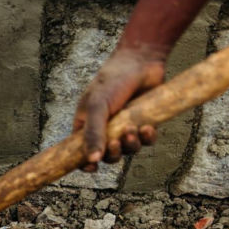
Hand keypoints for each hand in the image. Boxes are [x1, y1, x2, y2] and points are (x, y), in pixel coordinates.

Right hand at [73, 47, 165, 171]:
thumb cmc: (112, 81)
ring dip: (131, 146)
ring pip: (128, 151)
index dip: (86, 164)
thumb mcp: (97, 107)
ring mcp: (125, 127)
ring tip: (133, 131)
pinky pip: (146, 141)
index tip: (92, 168)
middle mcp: (105, 129)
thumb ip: (93, 134)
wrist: (141, 61)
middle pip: (108, 156)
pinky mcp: (144, 123)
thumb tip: (92, 161)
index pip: (82, 152)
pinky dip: (147, 138)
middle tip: (117, 143)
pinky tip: (147, 128)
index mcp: (87, 126)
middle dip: (113, 154)